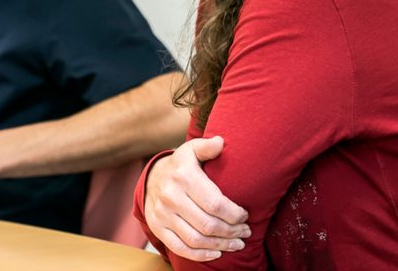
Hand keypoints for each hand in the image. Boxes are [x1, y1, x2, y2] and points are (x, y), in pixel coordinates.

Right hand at [144, 136, 250, 260]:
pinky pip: (180, 248)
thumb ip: (207, 147)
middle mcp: (170, 196)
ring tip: (236, 243)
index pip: (214, 203)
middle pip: (208, 224)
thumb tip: (221, 143)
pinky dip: (200, 255)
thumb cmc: (181, 165)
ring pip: (196, 239)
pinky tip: (216, 252)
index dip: (234, 214)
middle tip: (245, 232)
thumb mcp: (192, 150)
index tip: (245, 216)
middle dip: (232, 231)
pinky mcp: (157, 227)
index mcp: (183, 176)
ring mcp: (162, 214)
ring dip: (221, 245)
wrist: (151, 178)